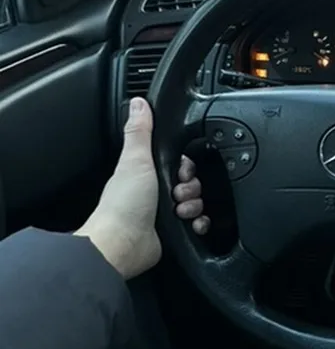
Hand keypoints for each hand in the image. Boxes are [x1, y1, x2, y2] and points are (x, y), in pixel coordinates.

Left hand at [75, 97, 207, 278]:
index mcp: (147, 172)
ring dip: (194, 206)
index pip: (180, 161)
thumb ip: (140, 131)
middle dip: (191, 187)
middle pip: (192, 182)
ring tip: (179, 211)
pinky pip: (197, 224)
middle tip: (178, 192)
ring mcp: (163, 213)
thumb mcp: (135, 160)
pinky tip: (191, 224)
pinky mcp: (171, 232)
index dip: (186, 165)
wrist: (122, 244)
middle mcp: (155, 192)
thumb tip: (139, 103)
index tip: (181, 170)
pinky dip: (199, 224)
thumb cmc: (123, 205)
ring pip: (196, 202)